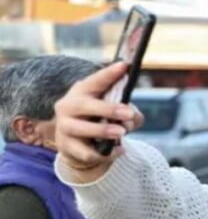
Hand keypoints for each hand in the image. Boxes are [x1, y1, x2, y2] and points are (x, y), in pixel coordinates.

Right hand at [54, 62, 143, 183]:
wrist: (77, 143)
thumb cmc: (100, 119)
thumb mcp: (115, 112)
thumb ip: (129, 114)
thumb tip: (131, 120)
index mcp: (82, 91)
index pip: (96, 80)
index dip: (110, 73)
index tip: (125, 65)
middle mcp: (68, 106)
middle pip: (85, 106)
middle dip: (109, 109)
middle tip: (129, 113)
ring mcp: (64, 126)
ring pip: (83, 129)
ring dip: (104, 131)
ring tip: (122, 133)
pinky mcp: (66, 146)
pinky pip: (88, 152)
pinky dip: (106, 153)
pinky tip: (120, 150)